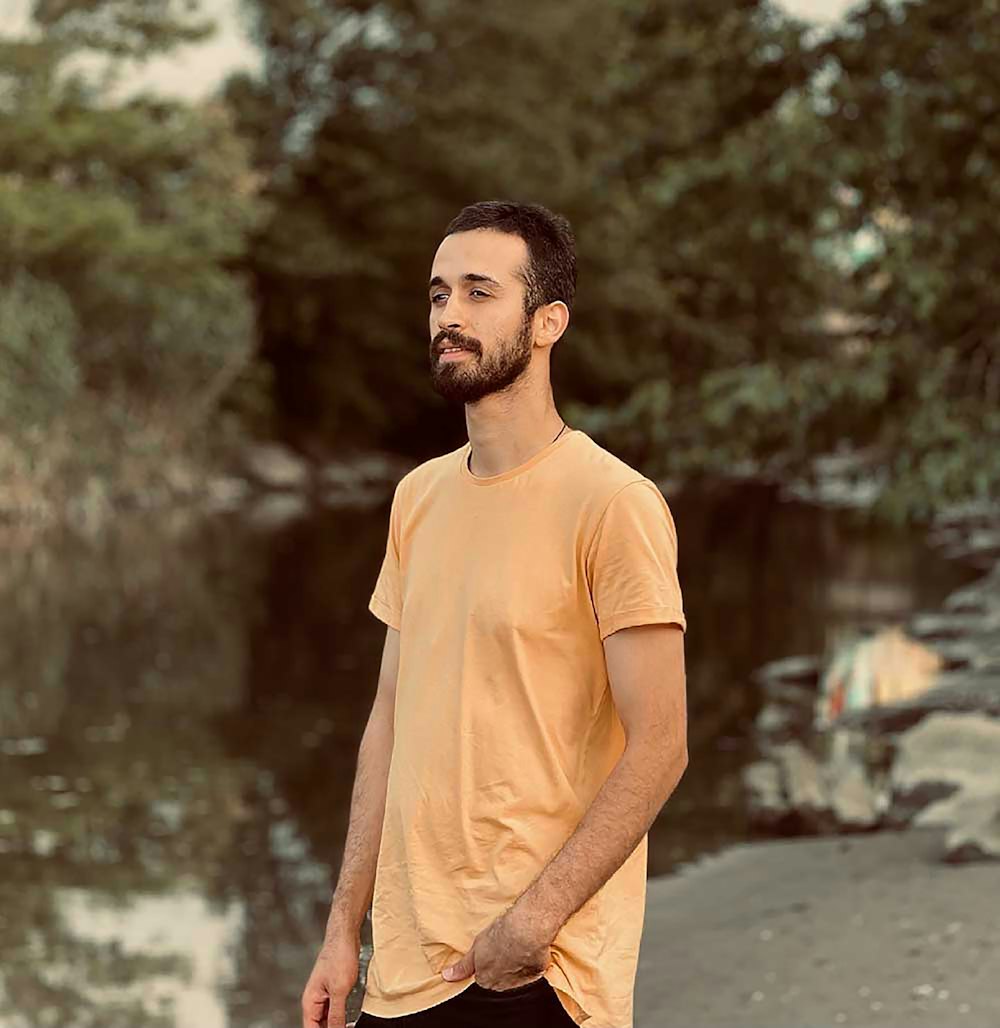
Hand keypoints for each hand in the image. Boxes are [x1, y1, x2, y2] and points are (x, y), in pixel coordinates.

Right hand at [301, 931, 359, 1027]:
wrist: (345, 936)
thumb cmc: (339, 956)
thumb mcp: (339, 990)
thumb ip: (336, 1015)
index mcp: (310, 1002)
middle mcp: (315, 1000)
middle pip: (318, 1026)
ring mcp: (324, 995)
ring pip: (327, 1020)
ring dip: (336, 1026)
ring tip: (350, 1027)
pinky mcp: (334, 990)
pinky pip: (334, 1011)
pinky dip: (341, 1018)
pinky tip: (350, 1022)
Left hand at [440, 905, 554, 991]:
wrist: (525, 930)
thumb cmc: (500, 936)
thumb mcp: (475, 948)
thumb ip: (462, 966)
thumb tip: (447, 977)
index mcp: (486, 979)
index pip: (482, 974)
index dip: (487, 958)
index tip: (491, 947)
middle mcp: (503, 984)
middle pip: (499, 975)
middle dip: (501, 962)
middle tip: (503, 943)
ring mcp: (521, 979)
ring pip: (516, 972)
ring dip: (517, 960)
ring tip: (517, 942)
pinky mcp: (537, 971)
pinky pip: (533, 966)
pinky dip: (531, 957)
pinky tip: (529, 944)